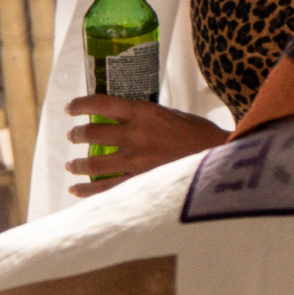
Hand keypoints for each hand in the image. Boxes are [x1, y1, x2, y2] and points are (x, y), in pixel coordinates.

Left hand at [65, 96, 233, 194]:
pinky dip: (88, 190)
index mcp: (145, 112)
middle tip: (73, 136)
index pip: (102, 103)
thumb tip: (131, 120)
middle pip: (93, 133)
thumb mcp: (176, 116)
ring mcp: (137, 161)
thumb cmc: (204, 137)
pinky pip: (107, 188)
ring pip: (94, 163)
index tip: (70, 108)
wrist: (223, 160)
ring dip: (79, 164)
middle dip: (78, 135)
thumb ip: (151, 118)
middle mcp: (136, 134)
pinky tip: (76, 190)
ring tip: (72, 165)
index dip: (81, 105)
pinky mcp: (141, 183)